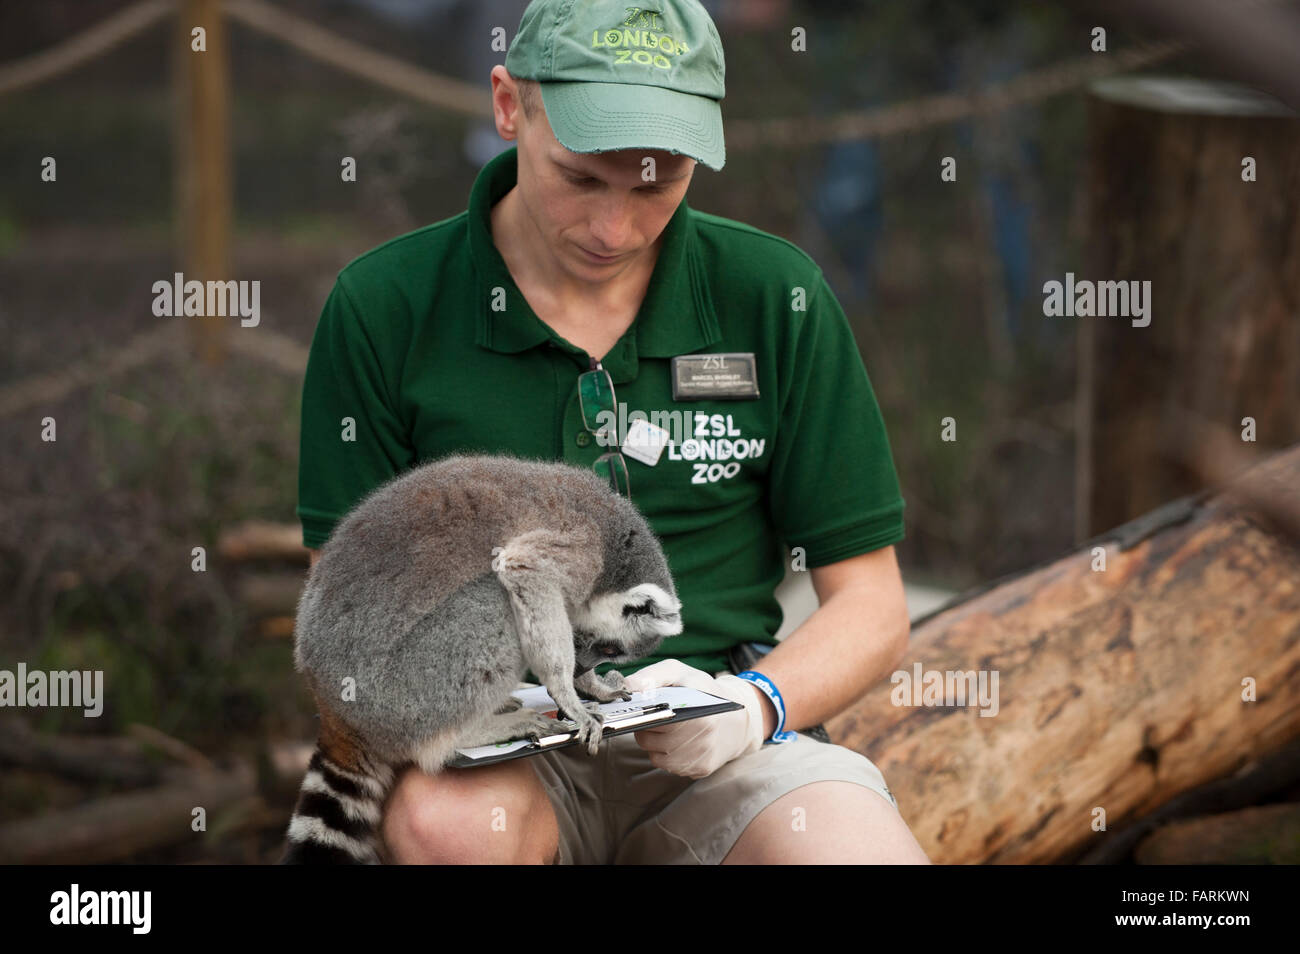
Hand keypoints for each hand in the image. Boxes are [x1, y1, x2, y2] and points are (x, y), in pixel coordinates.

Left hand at [623, 659, 769, 777]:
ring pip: (654, 756)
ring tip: (668, 728)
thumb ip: (652, 677)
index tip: (642, 709)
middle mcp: (699, 741)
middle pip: (647, 740)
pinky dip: (667, 755)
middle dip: (646, 727)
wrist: (738, 718)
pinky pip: (668, 766)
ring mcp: (699, 759)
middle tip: (658, 715)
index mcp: (695, 715)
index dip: (642, 715)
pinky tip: (678, 741)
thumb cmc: (704, 691)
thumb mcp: (680, 672)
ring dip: (655, 743)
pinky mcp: (700, 771)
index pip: (651, 721)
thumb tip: (626, 687)